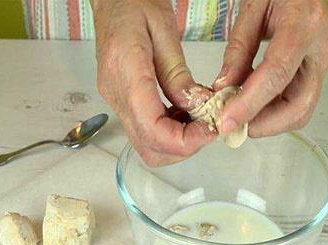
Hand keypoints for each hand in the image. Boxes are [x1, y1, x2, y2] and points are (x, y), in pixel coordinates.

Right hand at [92, 0, 214, 165]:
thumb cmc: (134, 4)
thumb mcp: (163, 29)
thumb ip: (178, 73)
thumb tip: (196, 107)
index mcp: (126, 73)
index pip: (152, 128)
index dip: (185, 140)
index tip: (211, 129)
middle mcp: (116, 94)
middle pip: (149, 147)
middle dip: (184, 146)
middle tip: (210, 126)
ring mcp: (116, 99)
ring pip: (146, 145)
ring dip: (178, 142)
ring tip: (201, 118)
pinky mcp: (122, 100)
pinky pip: (145, 130)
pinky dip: (170, 132)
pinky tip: (187, 112)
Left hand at [213, 0, 327, 136]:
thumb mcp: (251, 7)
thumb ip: (238, 48)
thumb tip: (224, 88)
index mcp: (304, 24)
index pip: (278, 73)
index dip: (251, 103)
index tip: (227, 121)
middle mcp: (322, 46)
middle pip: (300, 103)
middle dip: (265, 124)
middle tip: (234, 127)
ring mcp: (326, 59)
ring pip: (304, 108)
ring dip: (270, 120)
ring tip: (241, 115)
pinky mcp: (322, 67)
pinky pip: (302, 99)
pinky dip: (276, 109)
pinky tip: (255, 103)